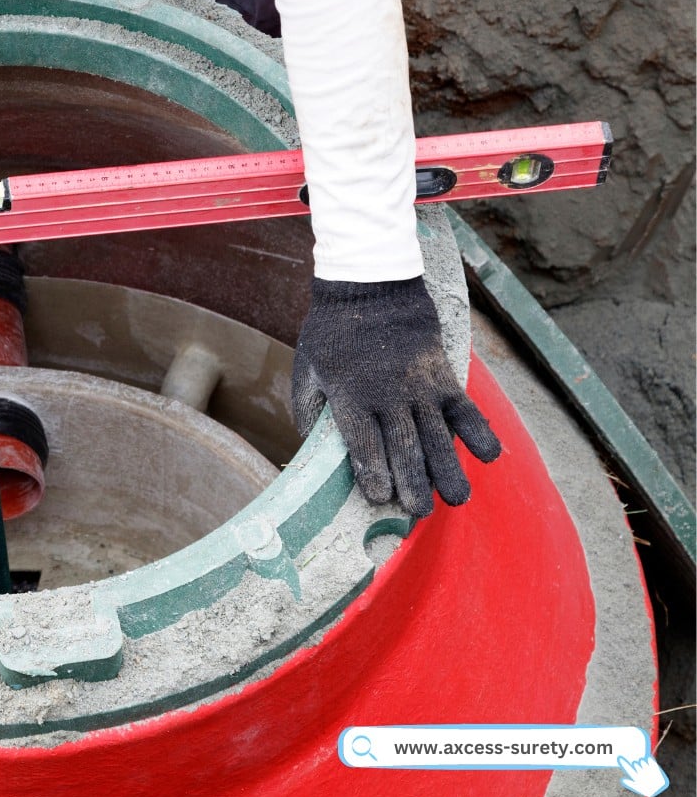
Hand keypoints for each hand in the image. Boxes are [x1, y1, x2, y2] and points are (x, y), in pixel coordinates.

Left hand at [291, 277, 501, 517]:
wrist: (369, 284)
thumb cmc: (332, 332)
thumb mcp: (307, 369)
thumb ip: (307, 409)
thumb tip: (309, 447)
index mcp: (350, 397)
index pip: (364, 445)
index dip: (373, 474)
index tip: (381, 499)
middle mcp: (388, 395)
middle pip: (404, 447)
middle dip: (413, 483)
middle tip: (419, 512)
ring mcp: (420, 385)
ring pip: (438, 435)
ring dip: (448, 469)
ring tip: (456, 498)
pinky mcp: (443, 373)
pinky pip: (466, 407)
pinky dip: (480, 431)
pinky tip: (489, 456)